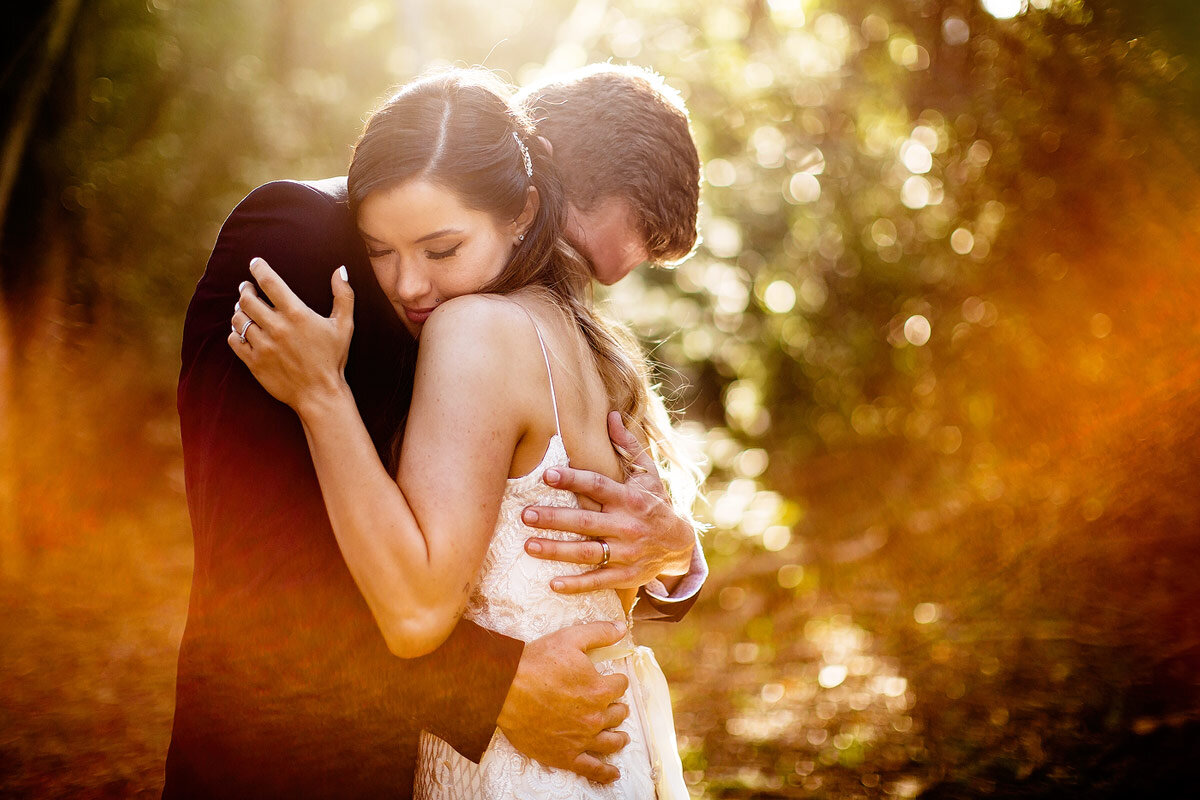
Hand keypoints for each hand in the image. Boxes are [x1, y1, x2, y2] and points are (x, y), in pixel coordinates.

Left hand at [227, 258, 353, 414]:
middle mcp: (277, 327)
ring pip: (238, 319)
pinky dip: (235, 333)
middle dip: (245, 289)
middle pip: (248, 299)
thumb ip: (343, 296)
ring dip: (239, 310)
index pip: (270, 282)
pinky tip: (243, 331)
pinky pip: (234, 341)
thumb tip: (341, 269)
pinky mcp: (254, 362)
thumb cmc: (333, 359)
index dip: (259, 268)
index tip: (255, 263)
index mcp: (296, 314)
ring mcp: (263, 345)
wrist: (320, 394)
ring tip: (244, 308)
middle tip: (247, 288)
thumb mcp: (344, 326)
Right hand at [497, 621, 630, 782]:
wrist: (505, 689)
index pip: (619, 686)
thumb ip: (599, 633)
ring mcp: (581, 739)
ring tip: (621, 736)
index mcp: (599, 690)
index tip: (610, 680)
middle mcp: (594, 717)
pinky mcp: (564, 755)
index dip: (615, 681)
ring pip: (610, 741)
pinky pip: (592, 769)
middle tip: (612, 705)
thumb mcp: (570, 638)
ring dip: (618, 737)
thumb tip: (622, 627)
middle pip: (617, 713)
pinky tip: (614, 774)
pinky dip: (605, 773)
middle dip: (616, 707)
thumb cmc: (536, 662)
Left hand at [522, 411, 694, 593]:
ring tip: (528, 545)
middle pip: (586, 521)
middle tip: (525, 514)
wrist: (680, 545)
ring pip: (587, 553)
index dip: (573, 480)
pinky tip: (552, 583)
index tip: (547, 475)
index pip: (598, 486)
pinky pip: (598, 580)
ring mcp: (626, 553)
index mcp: (630, 498)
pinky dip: (576, 584)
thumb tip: (610, 415)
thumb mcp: (648, 474)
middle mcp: (627, 525)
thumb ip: (628, 446)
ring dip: (557, 551)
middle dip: (553, 518)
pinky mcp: (625, 575)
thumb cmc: (656, 503)